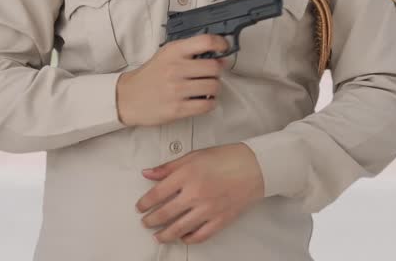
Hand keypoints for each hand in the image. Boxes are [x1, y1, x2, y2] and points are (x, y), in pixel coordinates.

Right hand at [116, 35, 228, 127]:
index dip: (221, 43)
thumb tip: (220, 57)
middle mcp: (175, 68)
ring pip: (213, 86)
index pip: (205, 41)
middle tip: (211, 75)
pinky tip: (203, 100)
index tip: (224, 48)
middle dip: (217, 72)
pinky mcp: (177, 108)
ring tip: (206, 89)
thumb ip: (190, 52)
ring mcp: (176, 89)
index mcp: (173, 52)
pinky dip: (210, 103)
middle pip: (214, 67)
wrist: (128, 97)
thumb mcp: (166, 55)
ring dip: (214, 89)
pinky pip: (207, 105)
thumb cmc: (150, 76)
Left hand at [136, 143, 263, 244]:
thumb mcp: (194, 156)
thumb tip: (148, 173)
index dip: (145, 203)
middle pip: (165, 214)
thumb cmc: (226, 158)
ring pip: (179, 229)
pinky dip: (189, 239)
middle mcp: (195, 193)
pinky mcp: (220, 219)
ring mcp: (208, 209)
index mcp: (187, 175)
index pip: (157, 193)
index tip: (140, 207)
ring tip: (158, 236)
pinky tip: (183, 238)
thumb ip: (169, 167)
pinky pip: (200, 235)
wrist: (255, 167)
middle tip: (146, 222)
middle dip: (151, 221)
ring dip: (165, 234)